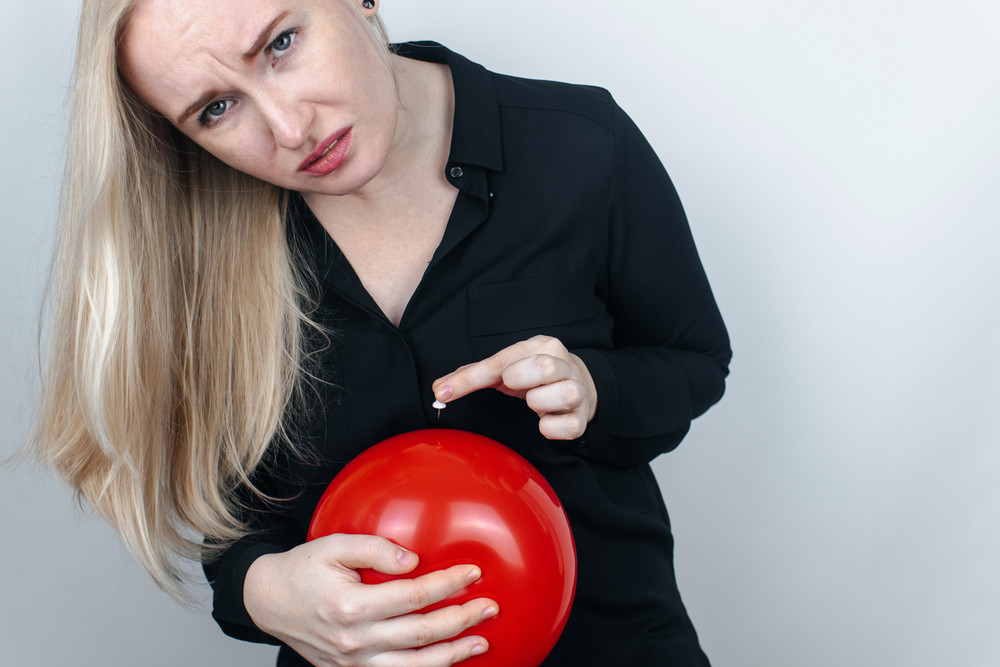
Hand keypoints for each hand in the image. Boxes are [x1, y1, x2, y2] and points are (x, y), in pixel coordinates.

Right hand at [244, 534, 496, 665]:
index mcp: (351, 605)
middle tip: (490, 607)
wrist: (268, 601)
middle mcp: (355, 639)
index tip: (473, 573)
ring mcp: (353, 662)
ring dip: (451, 655)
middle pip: (421, 634)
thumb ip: (374, 548)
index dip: (447, 585)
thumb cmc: (302, 570)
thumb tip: (412, 560)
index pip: (413, 596)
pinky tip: (446, 662)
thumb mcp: (333, 545)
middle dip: (461, 620)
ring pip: (413, 666)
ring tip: (480, 642)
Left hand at [432, 335, 597, 439]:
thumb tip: (440, 389)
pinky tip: (546, 422)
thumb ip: (474, 376)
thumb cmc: (534, 375)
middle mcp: (564, 363)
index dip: (469, 379)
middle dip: (522, 379)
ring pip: (565, 394)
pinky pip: (570, 426)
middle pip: (544, 367)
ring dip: (542, 403)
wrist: (581, 384)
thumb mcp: (507, 367)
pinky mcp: (582, 417)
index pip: (501, 360)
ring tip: (536, 403)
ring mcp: (577, 390)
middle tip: (515, 387)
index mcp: (541, 346)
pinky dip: (552, 429)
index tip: (444, 392)